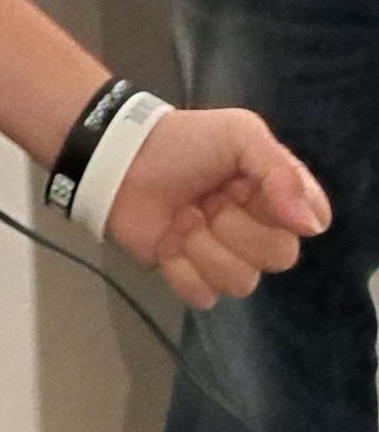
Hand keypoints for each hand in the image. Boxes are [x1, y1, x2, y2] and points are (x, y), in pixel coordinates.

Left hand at [105, 109, 330, 309]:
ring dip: (205, 249)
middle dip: (235, 229)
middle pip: (277, 258)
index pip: (306, 225)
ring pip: (240, 282)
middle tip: (206, 203)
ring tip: (182, 220)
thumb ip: (282, 172)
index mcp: (274, 197)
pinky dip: (181, 270)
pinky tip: (167, 244)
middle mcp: (255, 230)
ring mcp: (221, 255)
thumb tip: (312, 226)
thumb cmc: (182, 143)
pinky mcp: (186, 274)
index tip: (246, 189)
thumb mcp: (240, 135)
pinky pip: (202, 296)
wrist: (119, 160)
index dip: (277, 213)